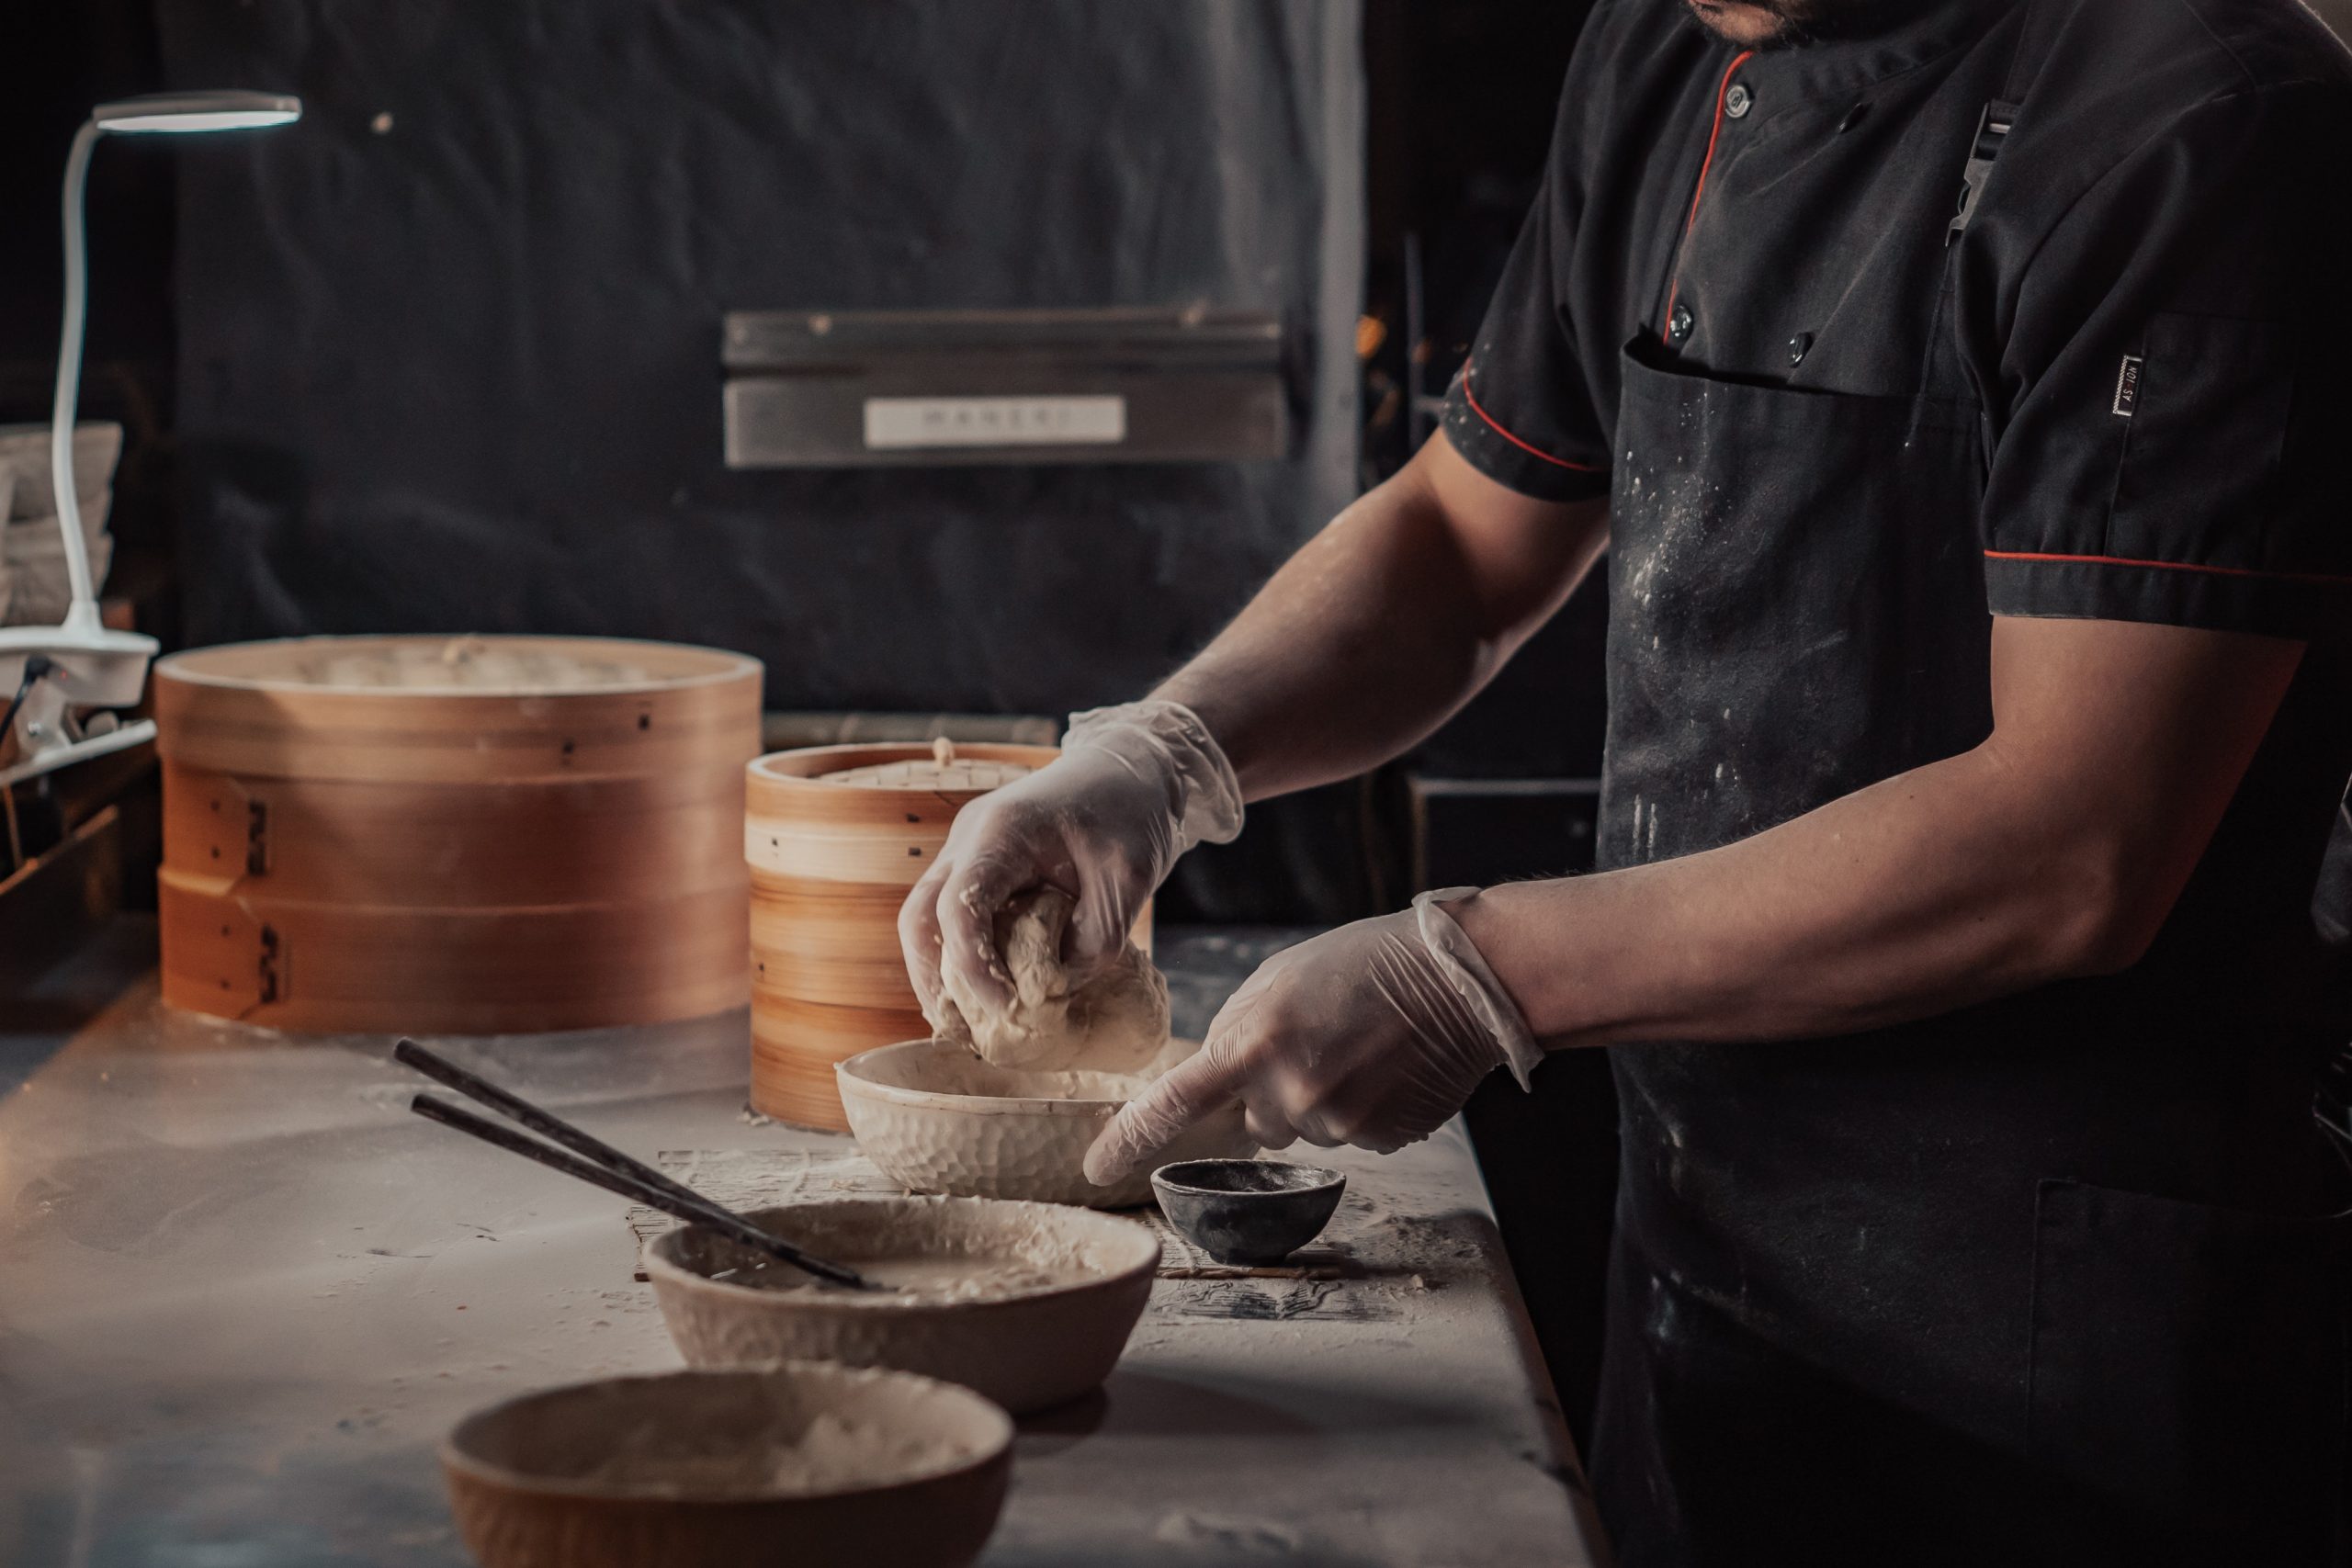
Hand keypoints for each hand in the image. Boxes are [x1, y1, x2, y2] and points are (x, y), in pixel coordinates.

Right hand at [899, 701, 1242, 1022]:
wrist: (1130, 766)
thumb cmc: (1130, 811)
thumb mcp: (1130, 877)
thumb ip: (1096, 937)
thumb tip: (1056, 989)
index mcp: (1002, 831)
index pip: (960, 907)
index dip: (972, 966)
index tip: (1006, 1009)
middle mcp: (969, 838)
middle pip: (918, 916)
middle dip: (932, 979)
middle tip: (960, 1031)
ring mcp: (968, 849)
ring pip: (925, 917)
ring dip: (938, 972)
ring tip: (965, 1025)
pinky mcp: (980, 864)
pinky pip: (949, 913)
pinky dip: (956, 955)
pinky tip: (980, 994)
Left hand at [1083, 890, 1544, 1184]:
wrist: (1457, 979)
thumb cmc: (1362, 965)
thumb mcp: (1276, 979)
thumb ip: (1235, 1031)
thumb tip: (1215, 1083)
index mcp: (1251, 1042)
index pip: (1171, 1105)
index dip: (1127, 1141)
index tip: (1096, 1168)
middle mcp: (1289, 1093)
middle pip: (1254, 1122)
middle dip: (1273, 1091)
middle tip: (1317, 1042)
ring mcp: (1338, 1125)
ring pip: (1304, 1130)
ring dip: (1321, 1099)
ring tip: (1360, 1048)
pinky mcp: (1380, 1142)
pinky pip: (1351, 1137)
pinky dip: (1363, 1109)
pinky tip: (1386, 1069)